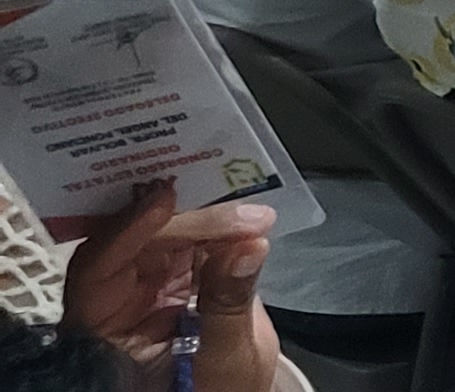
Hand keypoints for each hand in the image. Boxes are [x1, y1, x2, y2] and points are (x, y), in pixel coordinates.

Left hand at [66, 184, 282, 391]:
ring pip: (159, 237)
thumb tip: (249, 246)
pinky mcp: (170, 280)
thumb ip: (228, 304)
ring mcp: (140, 290)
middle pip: (132, 244)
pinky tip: (245, 225)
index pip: (97, 268)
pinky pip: (185, 244)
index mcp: (99, 334)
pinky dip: (214, 232)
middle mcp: (110, 304)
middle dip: (184, 222)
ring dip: (205, 222)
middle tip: (240, 214)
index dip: (128, 230)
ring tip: (252, 218)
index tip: (165, 200)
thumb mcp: (224, 360)